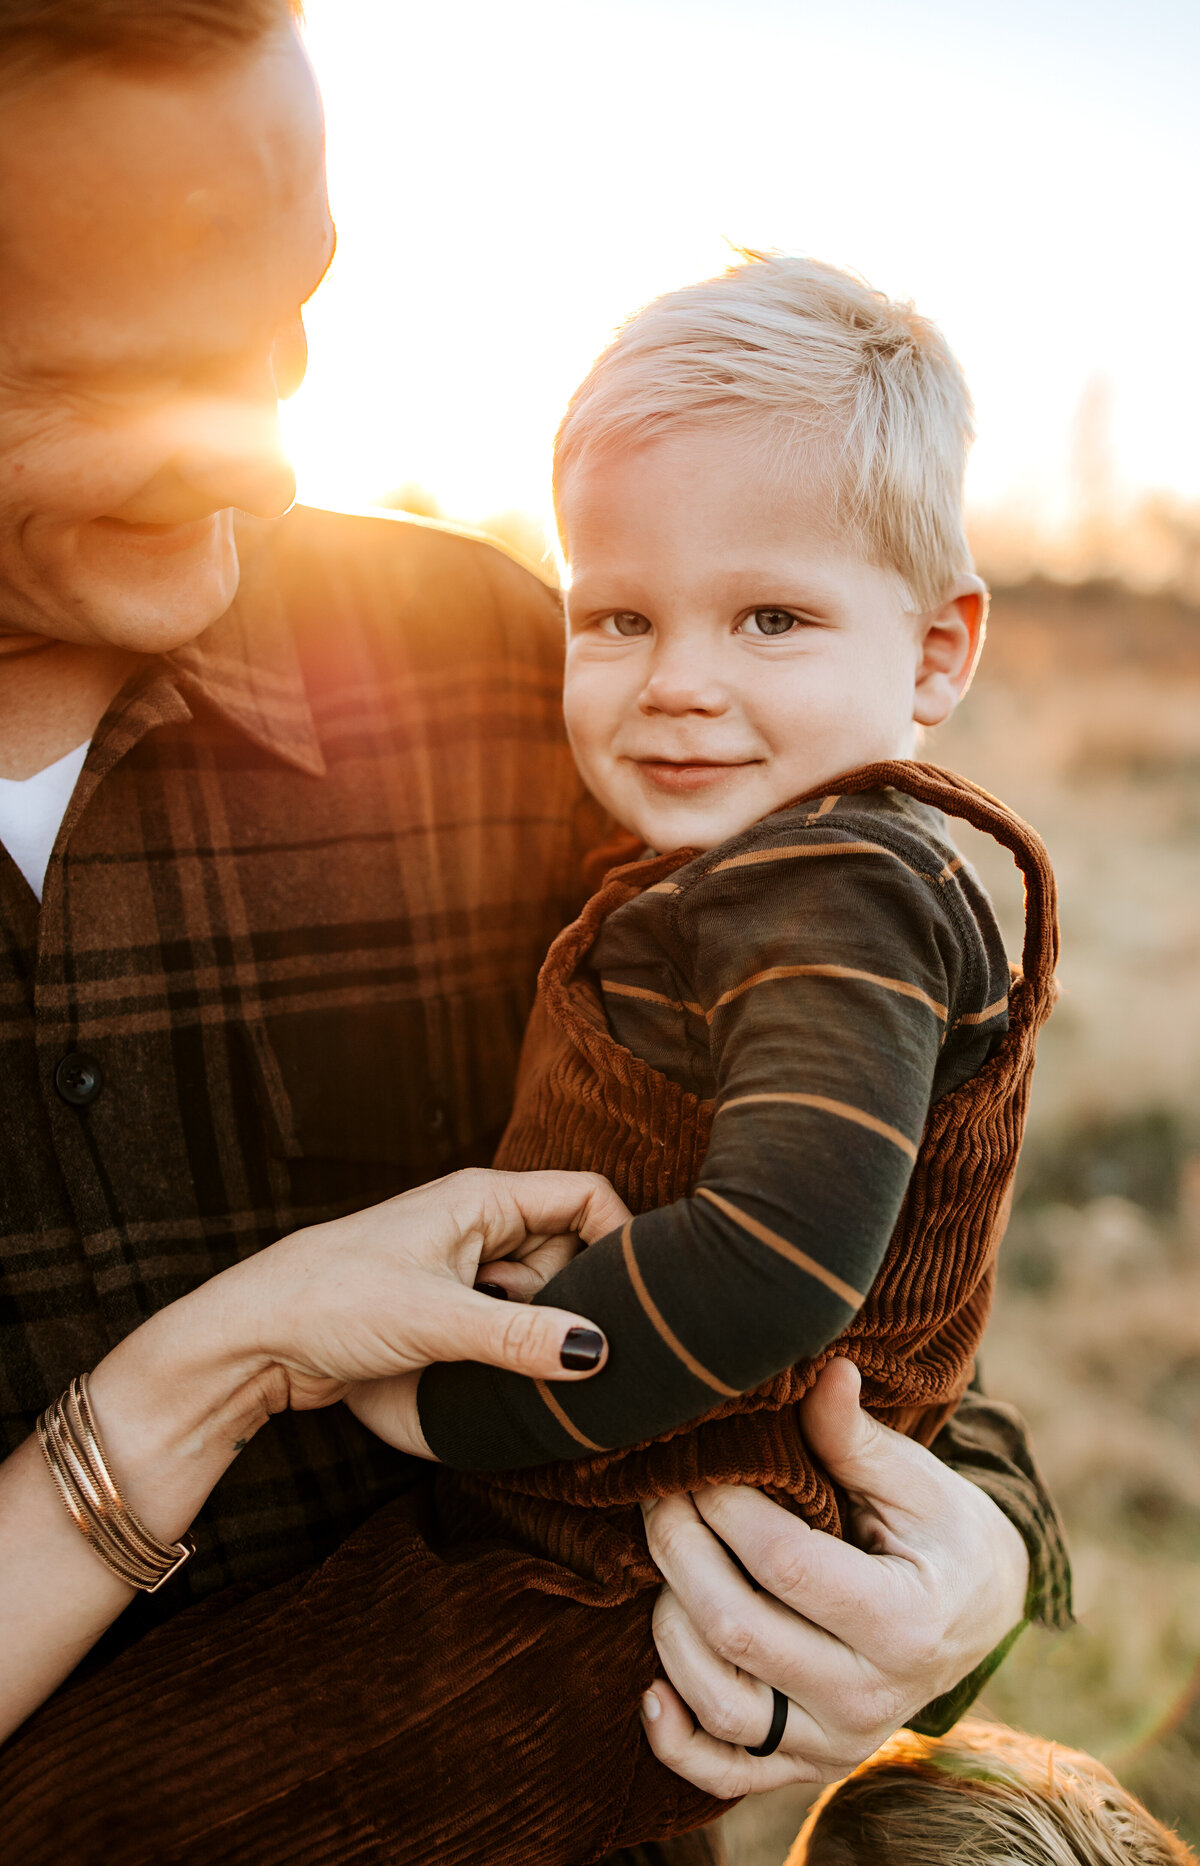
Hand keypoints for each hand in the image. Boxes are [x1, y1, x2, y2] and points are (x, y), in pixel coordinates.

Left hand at [235, 1167, 629, 1414]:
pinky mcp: (442, 1304)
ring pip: (537, 1291)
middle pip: (568, 1250)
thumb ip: (523, 1338)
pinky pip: (504, 1319)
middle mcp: (477, 1221)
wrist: (251, 1336)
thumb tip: (600, 1352)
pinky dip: (507, 1346)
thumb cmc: (332, 1301)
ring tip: (495, 1355)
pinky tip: (484, 1371)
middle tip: (546, 1342)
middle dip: (571, 1299)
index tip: (635, 1303)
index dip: (621, 1241)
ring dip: (533, 1329)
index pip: (586, 1196)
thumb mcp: (437, 1320)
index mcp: (482, 1197)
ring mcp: (459, 1263)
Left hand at [640, 1359, 1028, 1793]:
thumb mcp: (918, 1482)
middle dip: (680, 1550)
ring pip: (720, 1702)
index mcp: (906, 1622)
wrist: (979, 1615)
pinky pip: (725, 1773)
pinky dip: (675, 1740)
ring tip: (665, 1556)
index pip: (785, 1563)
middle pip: (738, 1631)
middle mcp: (870, 1699)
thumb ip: (856, 1437)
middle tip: (659, 1492)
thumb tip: (824, 1370)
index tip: (699, 1460)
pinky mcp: (805, 1766)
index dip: (727, 1506)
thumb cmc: (943, 1534)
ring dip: (668, 1623)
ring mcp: (835, 1743)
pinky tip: (648, 1687)